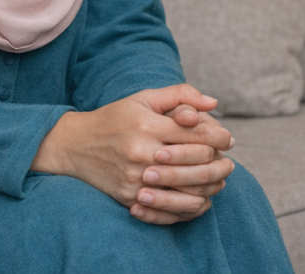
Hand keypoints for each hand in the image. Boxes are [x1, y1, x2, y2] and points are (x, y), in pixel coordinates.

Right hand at [30, 84, 233, 223]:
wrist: (75, 145)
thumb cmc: (116, 117)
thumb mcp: (144, 98)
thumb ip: (180, 95)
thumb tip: (213, 103)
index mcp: (148, 125)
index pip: (197, 133)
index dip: (219, 136)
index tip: (228, 138)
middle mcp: (142, 153)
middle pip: (196, 161)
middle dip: (219, 161)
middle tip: (229, 161)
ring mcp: (136, 179)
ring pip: (187, 189)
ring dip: (209, 186)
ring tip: (219, 180)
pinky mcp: (130, 198)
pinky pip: (168, 209)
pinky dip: (189, 206)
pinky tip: (199, 197)